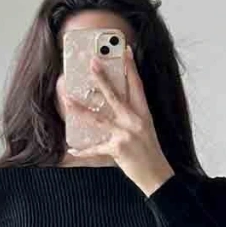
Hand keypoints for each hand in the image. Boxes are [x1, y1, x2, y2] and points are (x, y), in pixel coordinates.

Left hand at [66, 43, 174, 196]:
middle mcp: (135, 121)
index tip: (125, 50)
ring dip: (81, 109)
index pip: (137, 85)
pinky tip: (72, 149)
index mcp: (144, 114)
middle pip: (115, 96)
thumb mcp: (146, 129)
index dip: (131, 67)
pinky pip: (96, 148)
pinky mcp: (118, 149)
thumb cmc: (150, 153)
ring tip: (67, 99)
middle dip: (102, 79)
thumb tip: (115, 105)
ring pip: (99, 118)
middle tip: (91, 63)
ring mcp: (126, 135)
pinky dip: (84, 150)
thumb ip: (133, 115)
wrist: (157, 176)